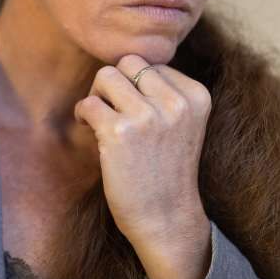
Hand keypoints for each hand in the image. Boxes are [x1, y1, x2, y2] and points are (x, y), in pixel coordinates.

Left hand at [74, 55, 212, 278]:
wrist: (165, 217)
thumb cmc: (166, 167)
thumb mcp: (181, 122)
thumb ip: (162, 91)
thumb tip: (123, 61)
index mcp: (196, 95)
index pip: (151, 62)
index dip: (134, 83)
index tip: (133, 108)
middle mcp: (176, 102)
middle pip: (127, 62)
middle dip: (113, 83)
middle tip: (112, 110)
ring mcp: (148, 116)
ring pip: (105, 76)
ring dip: (97, 96)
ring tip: (102, 120)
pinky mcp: (120, 132)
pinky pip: (88, 103)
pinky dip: (83, 115)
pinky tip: (92, 132)